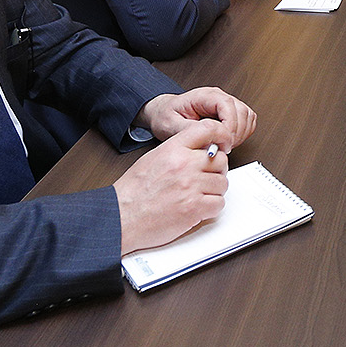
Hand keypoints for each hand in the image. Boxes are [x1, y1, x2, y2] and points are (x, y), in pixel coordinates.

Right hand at [114, 119, 231, 253]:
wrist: (122, 217)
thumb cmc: (133, 192)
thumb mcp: (153, 158)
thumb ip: (179, 150)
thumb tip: (202, 149)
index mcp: (173, 149)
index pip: (208, 129)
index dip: (221, 136)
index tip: (224, 145)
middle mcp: (184, 165)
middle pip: (221, 160)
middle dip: (216, 170)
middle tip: (206, 178)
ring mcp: (190, 187)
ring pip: (223, 183)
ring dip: (214, 191)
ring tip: (199, 195)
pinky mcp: (194, 208)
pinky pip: (219, 203)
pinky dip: (212, 207)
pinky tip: (199, 207)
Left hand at [139, 86, 257, 150]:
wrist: (163, 114)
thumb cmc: (166, 116)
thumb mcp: (170, 125)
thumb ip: (189, 130)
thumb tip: (207, 136)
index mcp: (204, 96)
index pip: (228, 105)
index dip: (229, 125)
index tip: (222, 143)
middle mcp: (218, 98)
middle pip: (242, 111)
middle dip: (236, 133)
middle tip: (223, 147)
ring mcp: (226, 105)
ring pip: (247, 116)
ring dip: (241, 134)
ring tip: (226, 145)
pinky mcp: (230, 114)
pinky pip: (247, 121)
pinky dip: (243, 133)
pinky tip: (230, 142)